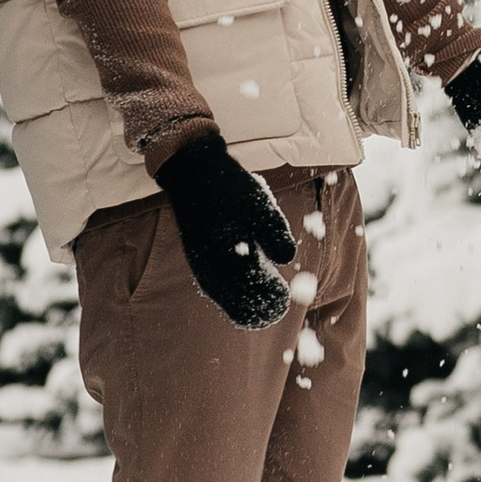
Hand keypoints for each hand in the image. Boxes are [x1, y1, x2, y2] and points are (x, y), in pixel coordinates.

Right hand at [159, 130, 296, 329]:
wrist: (193, 173)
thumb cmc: (229, 188)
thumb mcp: (259, 205)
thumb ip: (274, 234)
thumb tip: (287, 259)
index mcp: (227, 260)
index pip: (252, 298)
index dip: (272, 302)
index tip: (285, 297)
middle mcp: (212, 271)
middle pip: (239, 307)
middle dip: (261, 307)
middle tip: (280, 301)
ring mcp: (203, 268)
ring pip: (227, 301)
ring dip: (248, 302)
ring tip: (269, 295)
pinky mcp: (199, 262)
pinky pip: (218, 290)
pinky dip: (235, 293)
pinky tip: (248, 284)